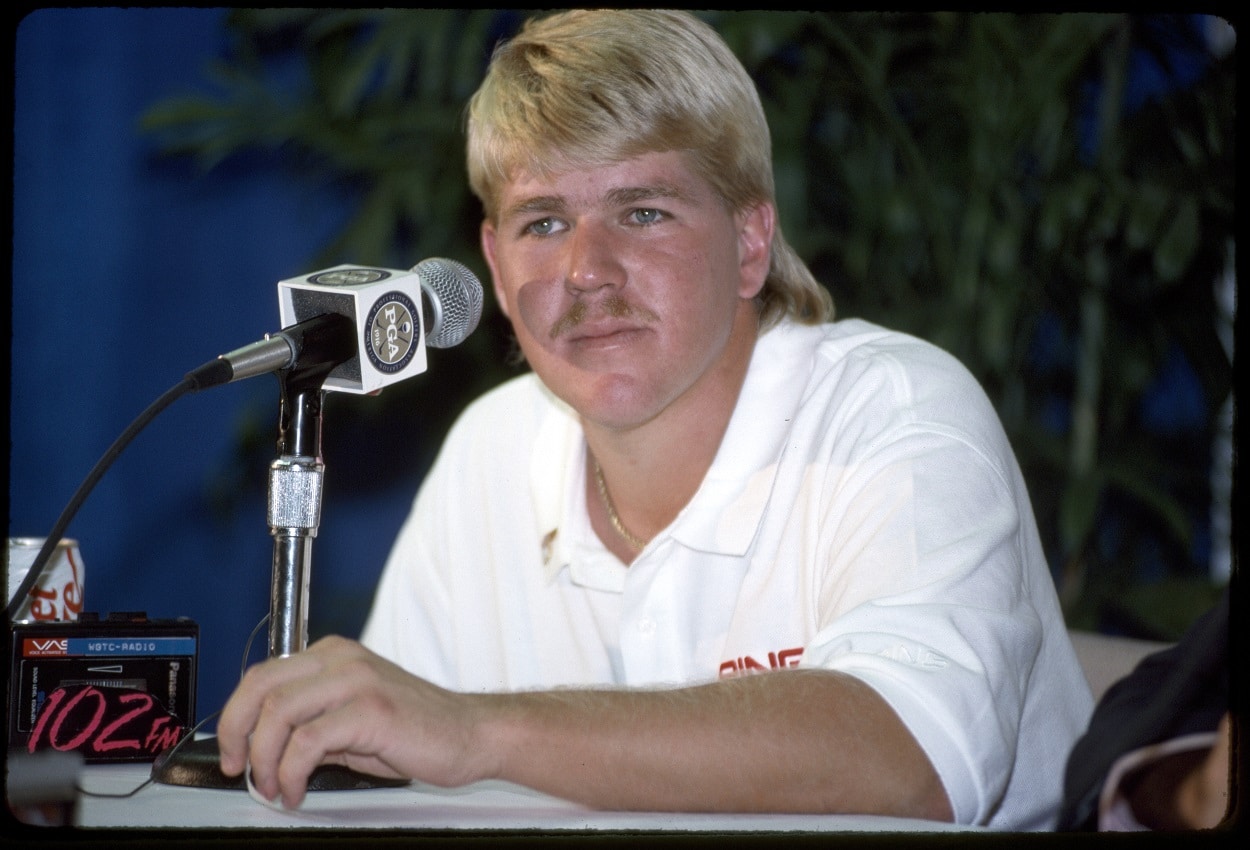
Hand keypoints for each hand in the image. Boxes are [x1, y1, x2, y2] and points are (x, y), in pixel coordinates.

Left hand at [216, 636, 492, 808]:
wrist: (471, 735)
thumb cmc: (416, 730)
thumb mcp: (352, 717)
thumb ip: (311, 720)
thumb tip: (262, 747)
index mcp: (334, 655)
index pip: (262, 676)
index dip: (235, 717)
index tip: (232, 752)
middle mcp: (341, 659)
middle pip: (261, 688)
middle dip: (237, 734)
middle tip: (240, 770)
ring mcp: (357, 681)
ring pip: (279, 714)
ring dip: (265, 761)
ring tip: (275, 788)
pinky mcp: (371, 709)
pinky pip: (308, 741)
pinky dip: (291, 773)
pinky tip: (298, 789)